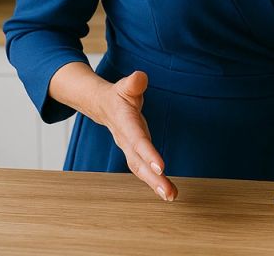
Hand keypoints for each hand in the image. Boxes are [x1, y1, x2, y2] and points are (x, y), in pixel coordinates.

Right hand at [96, 71, 177, 201]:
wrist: (102, 106)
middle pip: (139, 163)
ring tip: (171, 196)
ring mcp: (130, 149)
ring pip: (140, 170)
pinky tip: (167, 192)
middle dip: (153, 179)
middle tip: (169, 193)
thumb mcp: (125, 86)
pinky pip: (144, 170)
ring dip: (155, 184)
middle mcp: (127, 140)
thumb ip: (133, 83)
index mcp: (126, 124)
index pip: (138, 140)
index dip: (148, 154)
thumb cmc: (119, 95)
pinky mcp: (135, 153)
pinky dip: (154, 181)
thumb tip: (140, 77)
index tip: (162, 167)